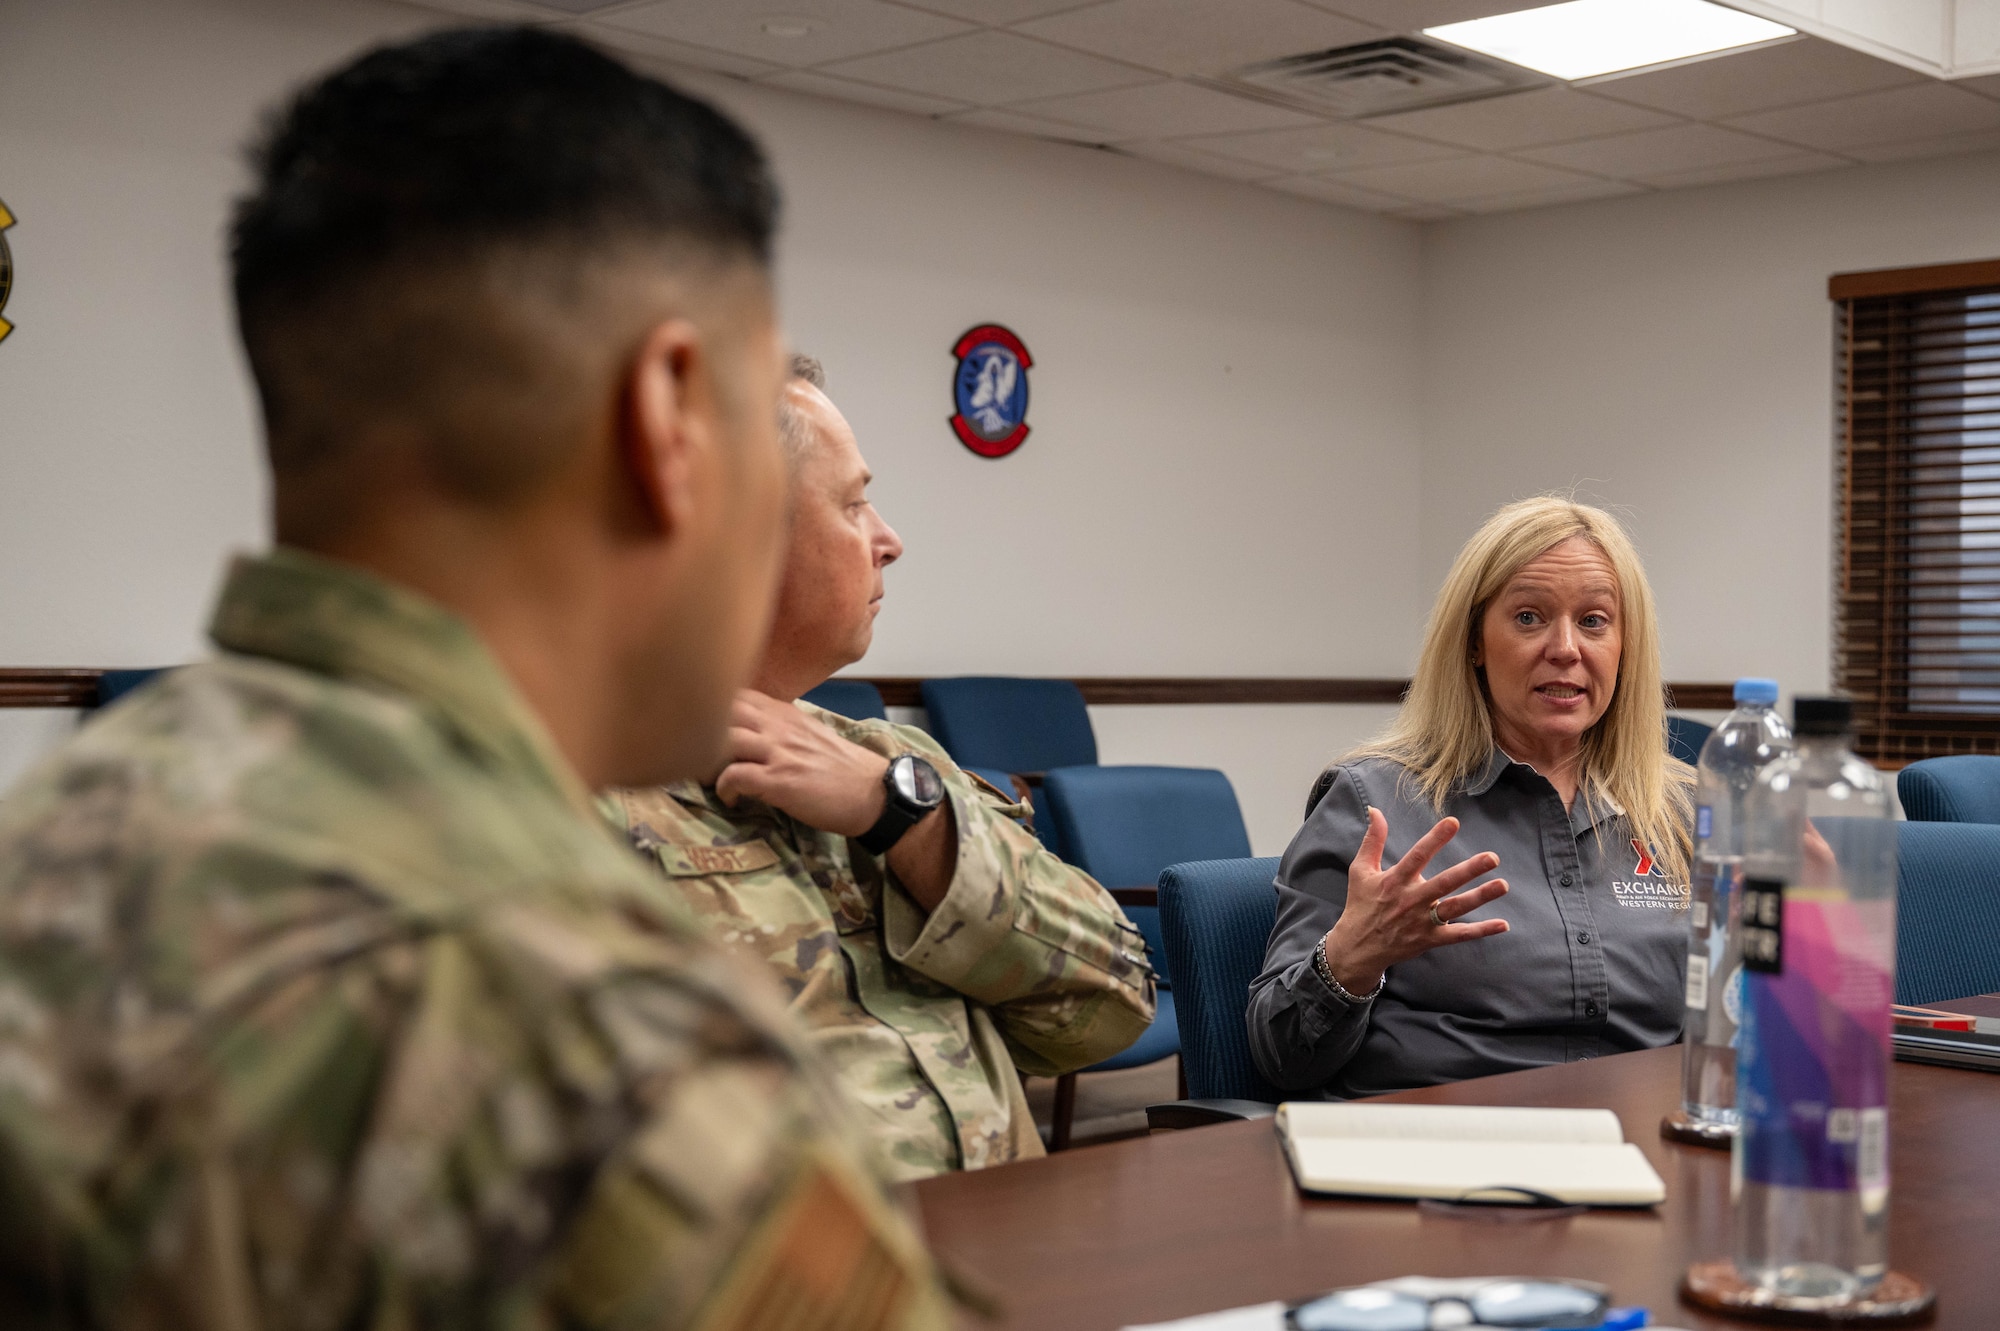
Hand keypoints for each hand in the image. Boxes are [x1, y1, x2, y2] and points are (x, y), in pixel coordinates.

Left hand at [715, 690, 887, 835]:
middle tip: (694, 753)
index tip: (700, 726)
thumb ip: (778, 726)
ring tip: (707, 776)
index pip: (734, 694)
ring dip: (704, 759)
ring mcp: (778, 752)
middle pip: (720, 710)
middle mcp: (777, 726)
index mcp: (783, 713)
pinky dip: (723, 788)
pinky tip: (730, 798)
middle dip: (699, 729)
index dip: (710, 707)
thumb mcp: (809, 733)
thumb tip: (749, 728)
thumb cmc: (840, 768)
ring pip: (721, 738)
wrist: (872, 792)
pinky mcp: (779, 780)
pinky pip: (735, 775)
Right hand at [1323, 807, 1509, 993]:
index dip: (1435, 838)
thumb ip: (1373, 840)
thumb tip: (1375, 810)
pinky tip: (1502, 924)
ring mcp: (1422, 921)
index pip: (1418, 855)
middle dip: (1469, 870)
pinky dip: (1481, 931)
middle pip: (1444, 883)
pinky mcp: (1430, 939)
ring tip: (1502, 885)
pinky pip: (1459, 935)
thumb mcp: (1361, 870)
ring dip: (1480, 897)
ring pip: (1456, 908)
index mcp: (1395, 880)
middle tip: (1493, 857)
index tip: (1453, 822)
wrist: (1358, 947)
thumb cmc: (1361, 904)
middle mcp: (1411, 900)